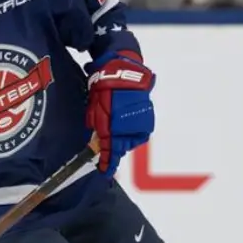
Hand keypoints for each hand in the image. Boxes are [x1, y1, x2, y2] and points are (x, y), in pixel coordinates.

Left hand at [84, 50, 155, 176]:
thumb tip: (98, 143)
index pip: (111, 151)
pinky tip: (123, 123)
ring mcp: (141, 123)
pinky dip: (130, 130)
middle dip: (114, 149)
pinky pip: (138, 130)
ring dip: (123, 139)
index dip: (107, 163)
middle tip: (105, 149)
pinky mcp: (147, 117)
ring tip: (115, 130)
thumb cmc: (104, 88)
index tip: (105, 172)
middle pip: (122, 147)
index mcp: (114, 128)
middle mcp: (130, 128)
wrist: (122, 70)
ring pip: (130, 140)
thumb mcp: (95, 109)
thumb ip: (97, 128)